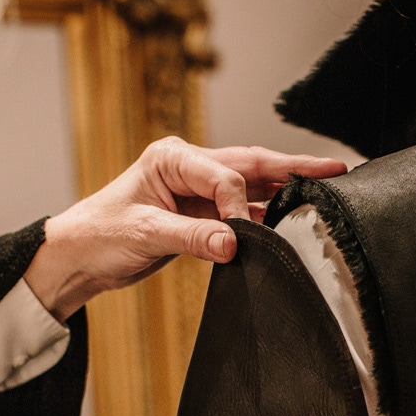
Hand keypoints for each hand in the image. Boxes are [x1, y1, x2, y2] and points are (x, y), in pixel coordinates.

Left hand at [23, 136, 346, 320]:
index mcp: (171, 158)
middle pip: (250, 166)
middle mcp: (188, 168)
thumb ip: (191, 237)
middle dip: (292, 168)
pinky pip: (240, 214)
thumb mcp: (143, 234)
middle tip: (336, 169)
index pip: (224, 173)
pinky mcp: (199, 215)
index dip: (241, 201)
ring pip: (250, 188)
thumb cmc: (99, 235)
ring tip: (325, 192)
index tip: (246, 233)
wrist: (79, 257)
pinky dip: (263, 220)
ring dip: (284, 191)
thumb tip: (233, 243)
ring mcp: (196, 191)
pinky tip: (289, 224)